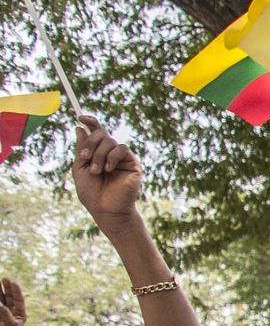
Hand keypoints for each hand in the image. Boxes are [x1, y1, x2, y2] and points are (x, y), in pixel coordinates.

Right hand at [0, 278, 24, 325]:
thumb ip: (6, 315)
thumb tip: (1, 305)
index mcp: (20, 315)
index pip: (19, 300)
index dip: (16, 290)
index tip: (13, 282)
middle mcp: (13, 312)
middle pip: (11, 297)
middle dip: (8, 288)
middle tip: (6, 278)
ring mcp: (4, 313)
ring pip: (3, 299)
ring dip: (1, 291)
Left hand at [72, 116, 143, 236]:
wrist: (105, 208)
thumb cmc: (91, 192)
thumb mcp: (80, 168)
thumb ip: (81, 148)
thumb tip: (80, 127)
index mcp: (97, 152)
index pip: (96, 132)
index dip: (90, 122)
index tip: (80, 117)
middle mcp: (110, 153)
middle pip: (101, 134)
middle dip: (91, 143)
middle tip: (85, 158)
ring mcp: (121, 158)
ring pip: (110, 141)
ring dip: (99, 155)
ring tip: (96, 171)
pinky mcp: (132, 163)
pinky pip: (121, 149)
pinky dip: (111, 157)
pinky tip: (108, 169)